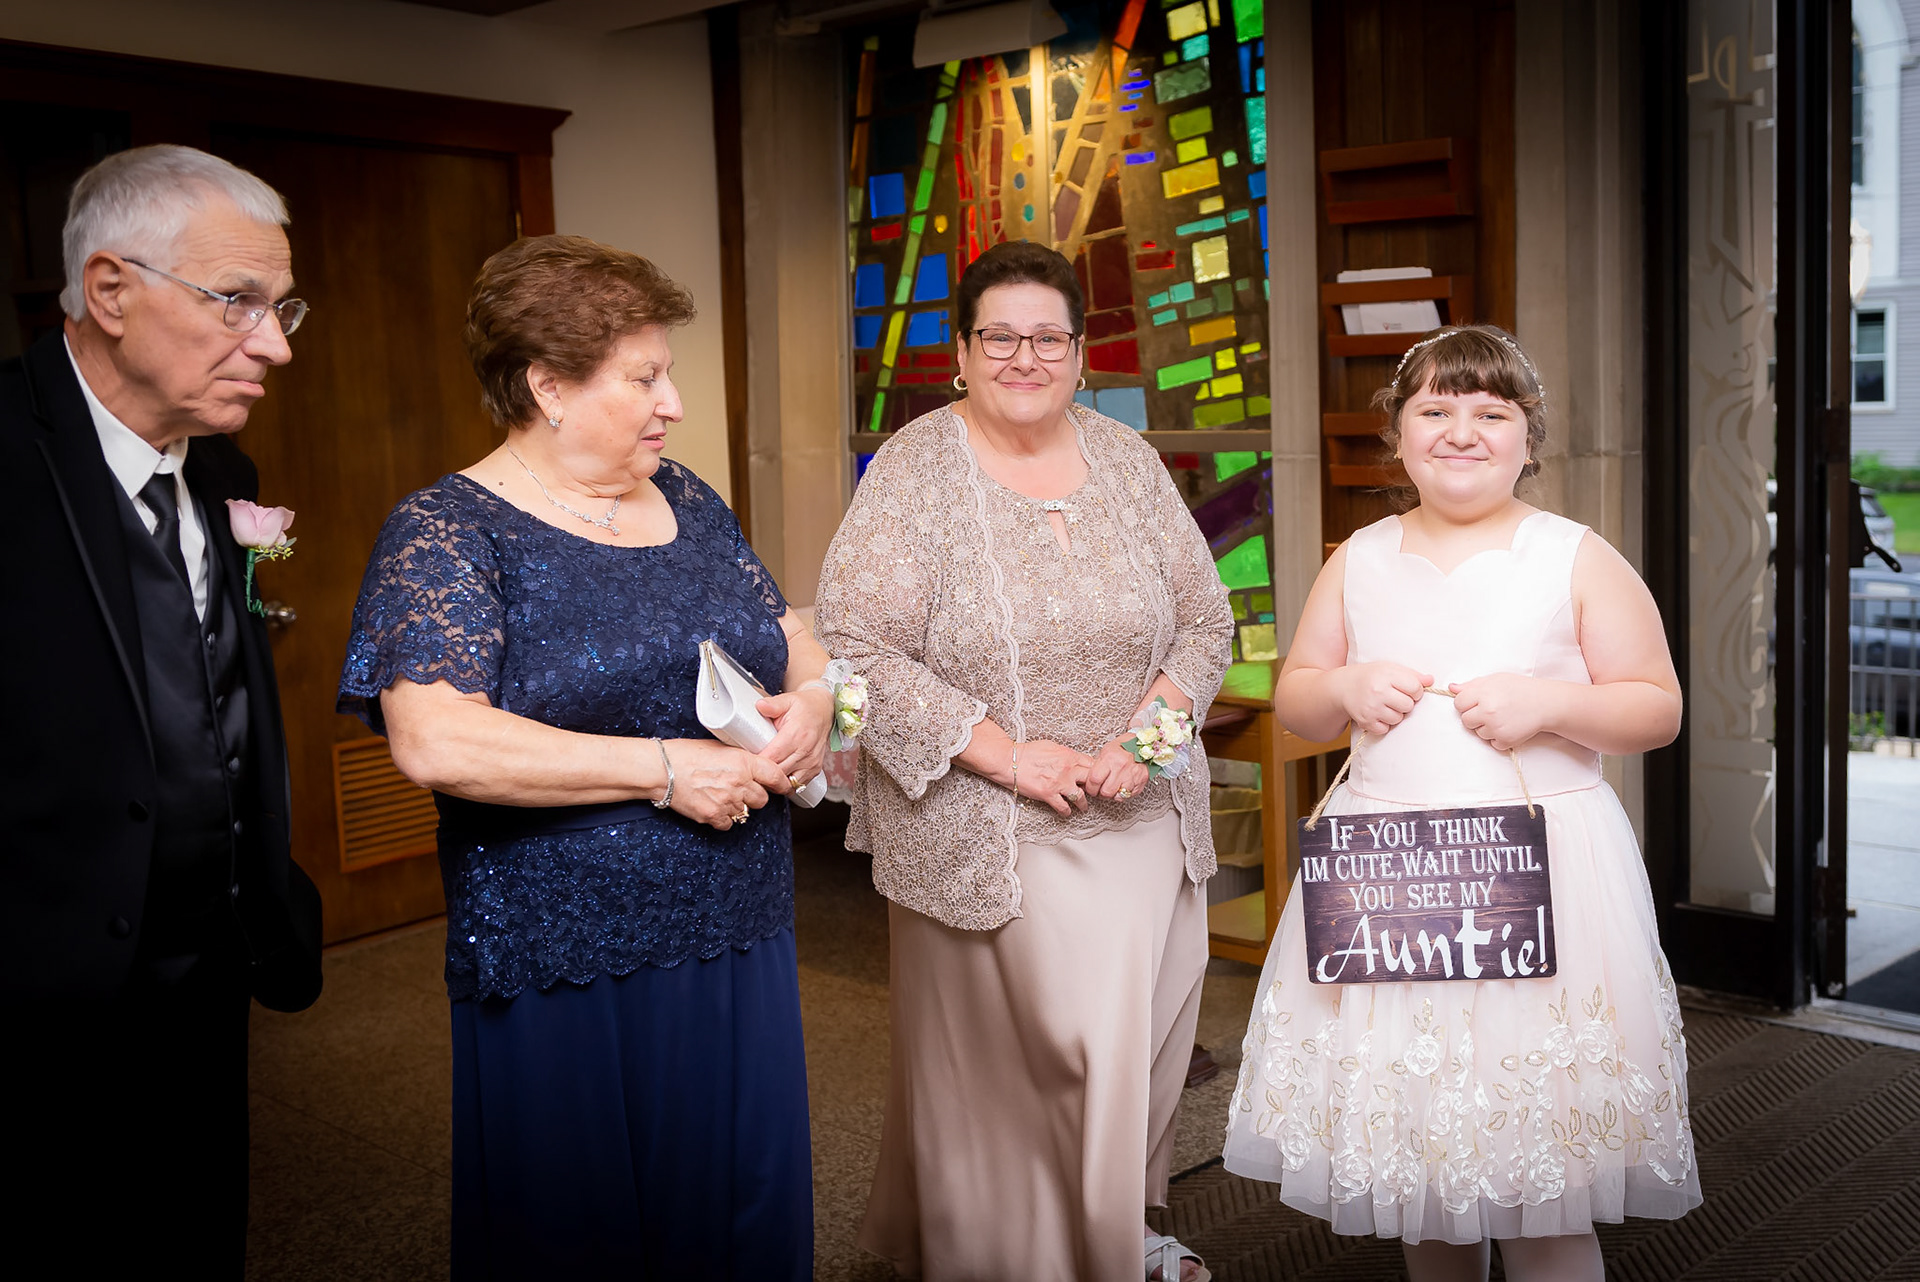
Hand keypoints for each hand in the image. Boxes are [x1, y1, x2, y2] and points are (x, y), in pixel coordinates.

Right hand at [665, 739, 790, 831]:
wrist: (662, 769)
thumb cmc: (686, 754)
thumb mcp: (720, 747)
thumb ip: (741, 758)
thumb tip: (755, 767)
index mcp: (743, 762)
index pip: (776, 777)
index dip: (782, 784)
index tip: (784, 787)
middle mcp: (739, 783)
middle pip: (762, 799)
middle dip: (755, 795)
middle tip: (741, 789)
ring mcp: (726, 802)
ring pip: (746, 813)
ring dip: (738, 806)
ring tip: (722, 795)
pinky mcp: (713, 816)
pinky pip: (729, 824)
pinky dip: (724, 818)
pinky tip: (714, 806)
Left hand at [755, 686, 834, 787]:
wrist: (825, 711)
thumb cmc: (804, 707)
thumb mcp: (788, 700)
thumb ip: (773, 704)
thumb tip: (759, 706)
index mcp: (797, 734)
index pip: (772, 756)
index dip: (756, 761)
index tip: (745, 759)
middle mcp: (806, 751)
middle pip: (778, 772)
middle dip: (762, 773)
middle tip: (750, 767)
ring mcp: (812, 763)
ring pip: (787, 783)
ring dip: (773, 781)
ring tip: (763, 772)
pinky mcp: (815, 770)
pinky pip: (797, 785)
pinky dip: (785, 784)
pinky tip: (777, 776)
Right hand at [1014, 739, 1094, 815]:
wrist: (1009, 761)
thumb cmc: (1027, 753)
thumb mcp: (1051, 746)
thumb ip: (1065, 753)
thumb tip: (1073, 759)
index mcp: (1069, 756)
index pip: (1092, 764)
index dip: (1095, 771)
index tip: (1094, 777)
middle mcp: (1067, 770)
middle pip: (1090, 781)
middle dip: (1093, 787)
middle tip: (1093, 793)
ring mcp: (1059, 783)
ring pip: (1080, 797)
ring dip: (1083, 804)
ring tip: (1083, 807)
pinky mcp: (1048, 795)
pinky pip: (1063, 807)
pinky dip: (1067, 812)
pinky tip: (1067, 812)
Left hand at [1084, 736, 1149, 800]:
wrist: (1142, 745)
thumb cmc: (1123, 747)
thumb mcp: (1106, 751)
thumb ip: (1097, 766)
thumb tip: (1088, 780)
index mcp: (1110, 758)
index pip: (1094, 780)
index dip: (1090, 787)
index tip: (1090, 788)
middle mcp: (1121, 767)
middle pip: (1106, 792)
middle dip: (1100, 794)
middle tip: (1099, 790)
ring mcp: (1132, 775)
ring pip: (1117, 796)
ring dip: (1112, 795)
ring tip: (1111, 788)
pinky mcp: (1141, 782)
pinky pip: (1128, 796)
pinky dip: (1123, 794)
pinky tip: (1121, 787)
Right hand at [1333, 662, 1433, 736]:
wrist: (1343, 687)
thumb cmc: (1371, 676)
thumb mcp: (1390, 668)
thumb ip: (1412, 674)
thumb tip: (1431, 681)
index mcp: (1386, 675)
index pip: (1415, 688)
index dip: (1415, 690)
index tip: (1407, 689)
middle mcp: (1378, 692)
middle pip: (1408, 706)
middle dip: (1405, 703)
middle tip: (1394, 697)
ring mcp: (1371, 708)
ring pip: (1398, 718)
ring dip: (1395, 714)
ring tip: (1384, 705)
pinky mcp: (1365, 721)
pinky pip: (1385, 729)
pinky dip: (1383, 724)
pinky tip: (1377, 713)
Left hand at [1450, 674, 1550, 751]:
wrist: (1545, 703)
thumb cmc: (1520, 689)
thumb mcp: (1495, 679)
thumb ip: (1472, 685)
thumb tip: (1451, 688)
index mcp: (1483, 694)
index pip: (1459, 704)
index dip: (1467, 703)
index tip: (1478, 702)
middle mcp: (1487, 711)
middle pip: (1465, 721)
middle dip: (1475, 717)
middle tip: (1491, 711)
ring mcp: (1496, 727)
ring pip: (1478, 733)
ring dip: (1487, 728)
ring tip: (1503, 717)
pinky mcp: (1505, 740)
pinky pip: (1492, 743)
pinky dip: (1498, 738)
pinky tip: (1509, 726)